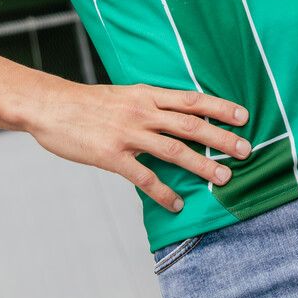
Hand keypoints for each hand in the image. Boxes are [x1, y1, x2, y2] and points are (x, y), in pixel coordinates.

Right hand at [27, 82, 250, 212]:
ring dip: (202, 165)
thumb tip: (175, 114)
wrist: (51, 107)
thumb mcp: (124, 94)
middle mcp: (142, 112)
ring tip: (224, 178)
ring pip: (174, 150)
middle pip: (191, 124)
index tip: (244, 117)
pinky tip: (177, 202)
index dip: (220, 107)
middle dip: (221, 138)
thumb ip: (149, 104)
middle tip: (245, 151)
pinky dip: (163, 191)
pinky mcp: (112, 155)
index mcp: (147, 95)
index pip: (192, 99)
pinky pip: (144, 177)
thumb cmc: (87, 103)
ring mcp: (128, 134)